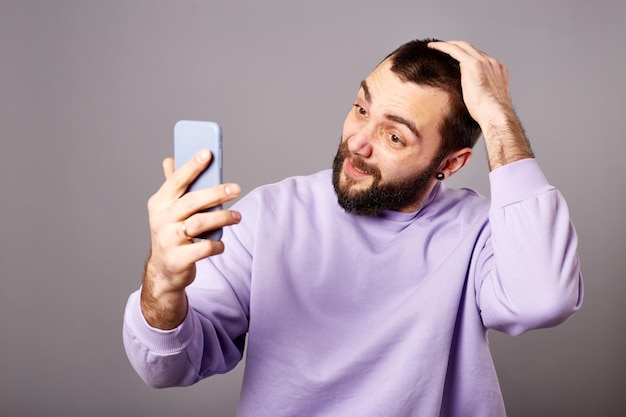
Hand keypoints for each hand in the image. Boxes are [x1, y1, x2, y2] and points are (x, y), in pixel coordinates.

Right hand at [141, 149, 241, 328]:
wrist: (163, 271)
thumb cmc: (171, 233)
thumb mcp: (167, 209)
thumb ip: (172, 186)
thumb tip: (170, 159)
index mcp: (159, 203)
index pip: (176, 180)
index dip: (192, 166)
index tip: (208, 153)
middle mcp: (161, 219)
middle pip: (191, 201)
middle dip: (216, 192)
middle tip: (236, 188)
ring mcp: (168, 240)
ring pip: (199, 223)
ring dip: (222, 218)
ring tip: (237, 217)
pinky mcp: (179, 259)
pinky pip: (204, 248)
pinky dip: (217, 244)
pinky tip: (222, 243)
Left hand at [427, 40, 513, 126]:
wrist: (495, 115)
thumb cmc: (489, 115)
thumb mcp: (485, 102)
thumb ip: (479, 94)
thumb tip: (467, 99)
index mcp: (497, 72)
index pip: (480, 58)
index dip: (466, 57)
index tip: (456, 59)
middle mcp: (492, 63)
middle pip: (471, 49)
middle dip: (456, 47)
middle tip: (442, 48)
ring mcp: (484, 62)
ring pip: (462, 46)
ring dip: (448, 45)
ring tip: (435, 46)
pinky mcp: (473, 64)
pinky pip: (454, 50)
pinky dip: (443, 46)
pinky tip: (433, 47)